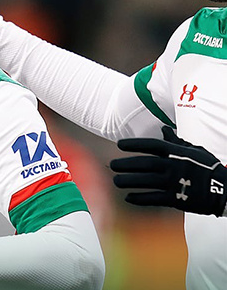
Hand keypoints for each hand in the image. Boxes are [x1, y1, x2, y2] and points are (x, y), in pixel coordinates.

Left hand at [111, 126, 226, 216]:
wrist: (225, 190)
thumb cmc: (208, 168)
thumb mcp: (194, 150)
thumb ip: (176, 141)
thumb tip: (164, 129)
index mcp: (177, 153)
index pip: (151, 145)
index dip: (134, 144)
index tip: (119, 145)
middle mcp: (173, 166)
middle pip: (144, 164)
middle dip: (126, 164)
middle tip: (112, 165)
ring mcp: (174, 183)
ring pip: (146, 181)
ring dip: (128, 181)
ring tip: (116, 181)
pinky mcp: (176, 198)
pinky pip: (154, 198)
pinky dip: (140, 198)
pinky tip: (128, 197)